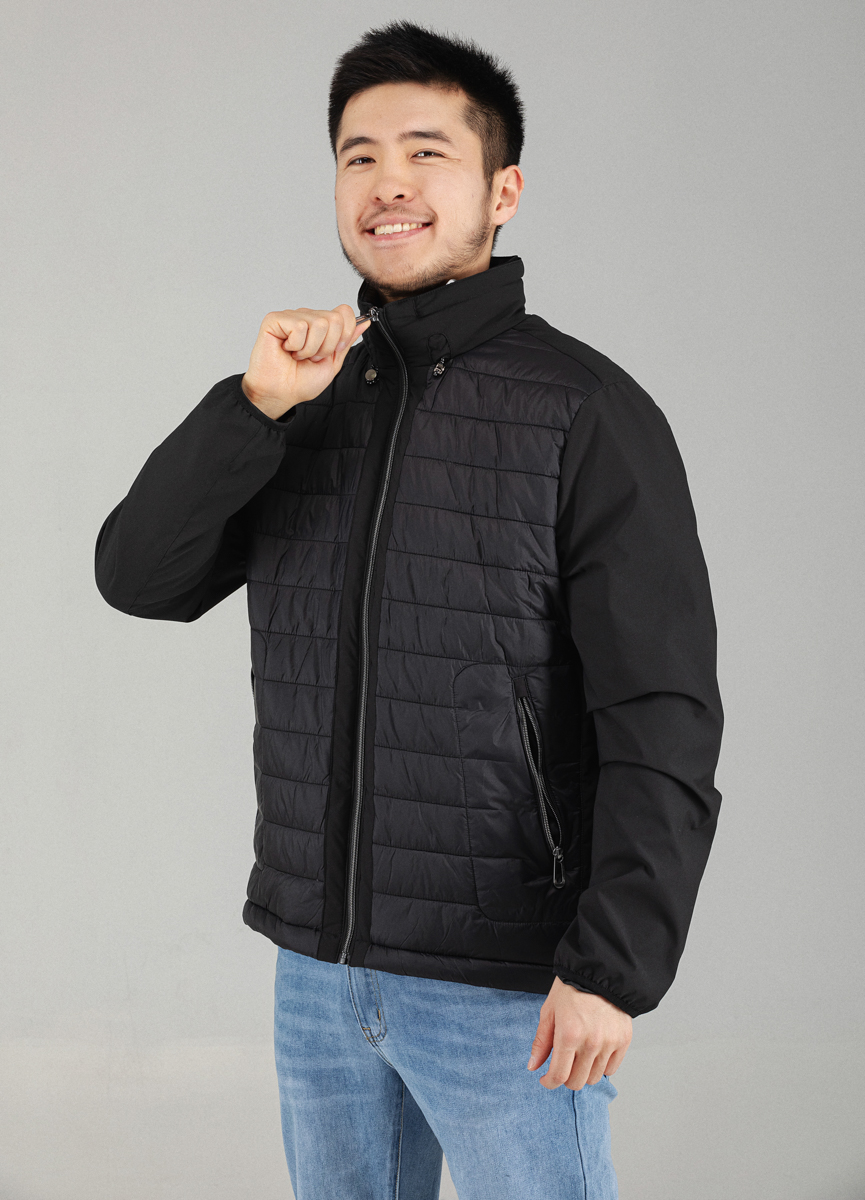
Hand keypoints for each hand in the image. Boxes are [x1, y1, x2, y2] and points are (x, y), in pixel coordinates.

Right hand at [241, 304, 370, 420]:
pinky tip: (287, 350)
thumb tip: (364, 322)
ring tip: (298, 355)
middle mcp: (307, 317)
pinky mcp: (275, 320)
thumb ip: (347, 341)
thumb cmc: (301, 382)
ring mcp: (291, 317)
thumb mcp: (333, 362)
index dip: (345, 333)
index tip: (334, 351)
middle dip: (327, 346)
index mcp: (321, 325)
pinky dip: (297, 345)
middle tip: (311, 357)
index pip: (344, 311)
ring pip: (319, 323)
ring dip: (310, 348)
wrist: (281, 394)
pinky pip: (300, 326)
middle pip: (334, 318)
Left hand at [527, 976, 631, 1090]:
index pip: (559, 1076)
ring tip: (578, 1056)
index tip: (546, 1080)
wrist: (600, 970)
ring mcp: (609, 1043)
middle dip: (565, 1079)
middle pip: (577, 1082)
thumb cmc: (572, 987)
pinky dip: (601, 1066)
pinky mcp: (623, 1041)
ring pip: (594, 1078)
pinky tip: (593, 1053)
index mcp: (569, 1034)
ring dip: (583, 1073)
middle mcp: (591, 1042)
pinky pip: (611, 1069)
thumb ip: (541, 1042)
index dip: (549, 1082)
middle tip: (562, 1066)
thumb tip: (533, 1066)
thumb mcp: (549, 1011)